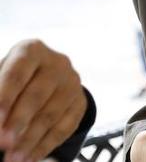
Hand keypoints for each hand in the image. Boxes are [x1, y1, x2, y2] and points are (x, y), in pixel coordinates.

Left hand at [0, 39, 87, 161]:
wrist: (42, 79)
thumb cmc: (10, 80)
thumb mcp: (0, 77)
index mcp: (31, 50)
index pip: (18, 73)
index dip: (6, 97)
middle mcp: (57, 63)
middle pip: (37, 95)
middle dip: (18, 122)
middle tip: (2, 143)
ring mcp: (72, 83)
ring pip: (51, 115)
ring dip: (30, 140)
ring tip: (13, 158)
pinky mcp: (80, 102)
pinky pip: (65, 127)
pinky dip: (45, 145)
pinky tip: (30, 158)